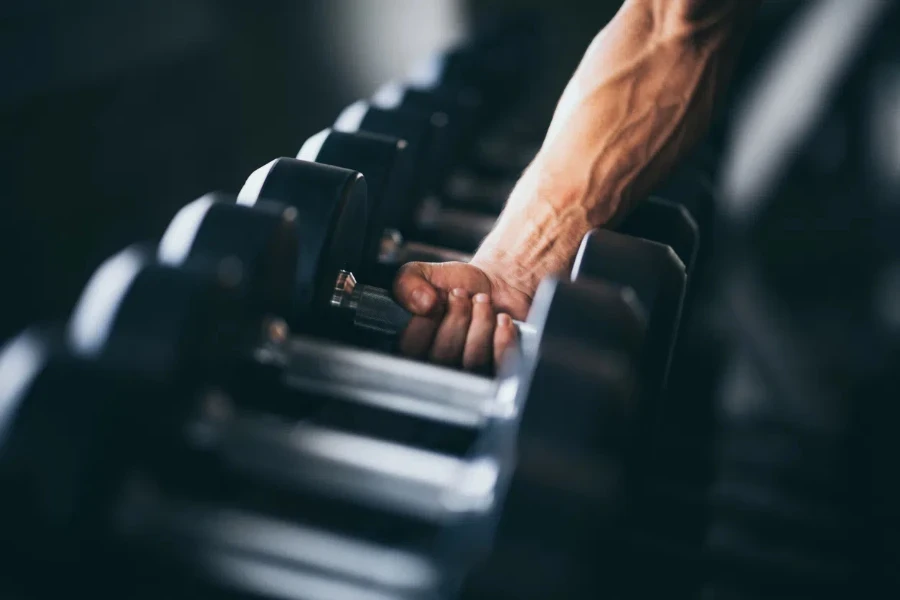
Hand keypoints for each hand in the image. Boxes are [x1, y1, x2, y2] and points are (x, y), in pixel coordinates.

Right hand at [392, 261, 531, 370]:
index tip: (436, 299)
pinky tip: (502, 319)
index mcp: (413, 349)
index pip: (411, 350)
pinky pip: (499, 365)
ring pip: (473, 360)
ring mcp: (470, 375)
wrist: (495, 285)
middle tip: (462, 294)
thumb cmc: (455, 284)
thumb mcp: (422, 274)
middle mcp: (439, 368)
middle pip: (444, 357)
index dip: (425, 321)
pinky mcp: (499, 373)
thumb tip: (423, 304)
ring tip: (483, 300)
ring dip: (480, 322)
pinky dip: (502, 338)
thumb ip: (407, 283)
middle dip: (457, 317)